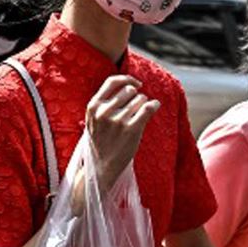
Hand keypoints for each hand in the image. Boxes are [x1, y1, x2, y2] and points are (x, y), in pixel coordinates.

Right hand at [85, 75, 158, 191]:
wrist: (101, 167)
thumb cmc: (101, 141)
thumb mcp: (94, 120)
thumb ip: (104, 102)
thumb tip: (130, 84)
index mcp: (93, 106)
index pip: (112, 81)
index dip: (127, 79)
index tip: (137, 84)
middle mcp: (104, 111)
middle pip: (129, 90)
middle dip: (136, 96)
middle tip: (135, 109)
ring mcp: (118, 121)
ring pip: (140, 99)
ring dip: (143, 105)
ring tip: (138, 117)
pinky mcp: (132, 129)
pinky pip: (148, 107)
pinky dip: (154, 105)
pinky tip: (154, 106)